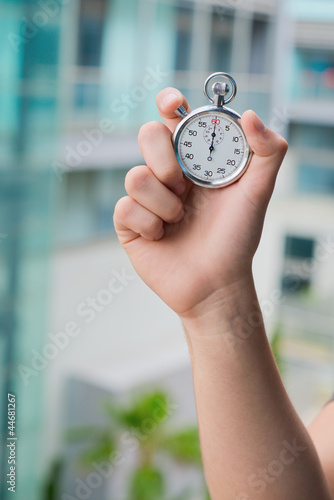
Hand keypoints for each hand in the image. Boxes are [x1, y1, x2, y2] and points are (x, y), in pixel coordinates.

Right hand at [113, 88, 287, 319]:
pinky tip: (162, 238)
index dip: (168, 102)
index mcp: (194, 160)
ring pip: (134, 176)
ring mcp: (146, 198)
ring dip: (162, 203)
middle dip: (164, 160)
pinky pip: (125, 207)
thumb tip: (252, 115)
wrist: (215, 284)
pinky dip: (148, 224)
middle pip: (146, 136)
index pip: (174, 119)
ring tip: (179, 221)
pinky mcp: (129, 223)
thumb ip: (268, 152)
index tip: (172, 103)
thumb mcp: (258, 193)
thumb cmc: (236, 238)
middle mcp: (167, 173)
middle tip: (184, 187)